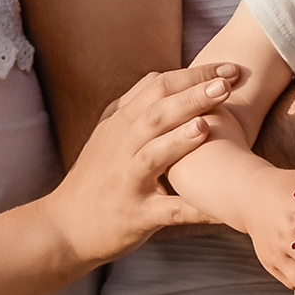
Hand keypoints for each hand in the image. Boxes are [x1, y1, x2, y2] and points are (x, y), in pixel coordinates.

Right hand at [50, 65, 238, 263]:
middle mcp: (122, 147)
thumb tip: (162, 76)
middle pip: (157, 113)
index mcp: (121, 124)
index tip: (228, 68)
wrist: (66, 225)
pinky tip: (220, 208)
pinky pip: (168, 211)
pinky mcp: (136, 214)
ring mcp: (128, 181)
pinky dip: (194, 209)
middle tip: (228, 83)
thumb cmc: (97, 177)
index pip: (157, 88)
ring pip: (154, 155)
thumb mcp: (108, 135)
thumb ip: (134, 106)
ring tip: (208, 125)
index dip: (194, 75)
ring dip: (181, 140)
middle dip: (193, 95)